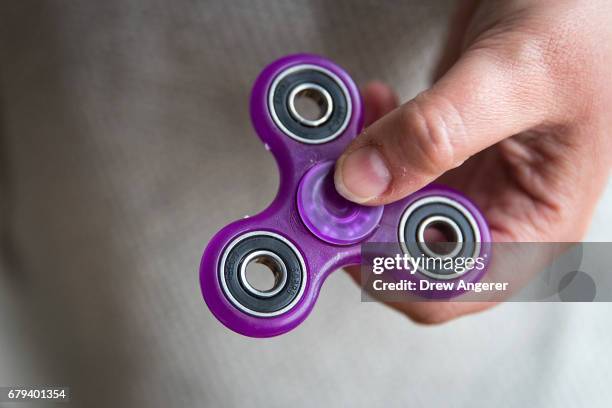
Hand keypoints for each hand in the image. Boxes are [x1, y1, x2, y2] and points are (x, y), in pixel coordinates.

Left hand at [337, 0, 611, 322]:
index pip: (447, 287)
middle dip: (359, 217)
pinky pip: (387, 165)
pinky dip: (366, 142)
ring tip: (348, 131)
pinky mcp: (441, 150)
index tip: (345, 227)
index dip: (387, 269)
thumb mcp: (515, 79)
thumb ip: (438, 131)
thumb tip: (363, 182)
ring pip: (386, 208)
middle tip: (326, 176)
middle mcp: (495, 212)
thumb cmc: (587, 29)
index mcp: (533, 225)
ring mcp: (465, 181)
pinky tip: (368, 107)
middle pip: (403, 252)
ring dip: (355, 176)